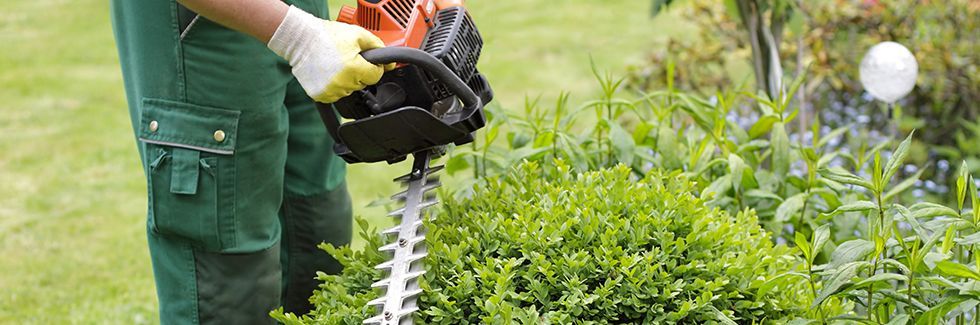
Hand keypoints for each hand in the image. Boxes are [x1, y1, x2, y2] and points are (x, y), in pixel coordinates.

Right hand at [268, 6, 392, 102]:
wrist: (301, 40)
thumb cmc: (328, 36)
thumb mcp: (357, 34)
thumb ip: (377, 46)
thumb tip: (390, 62)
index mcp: (354, 69)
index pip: (375, 76)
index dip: (372, 67)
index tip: (365, 60)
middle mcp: (342, 83)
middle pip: (362, 84)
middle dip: (359, 73)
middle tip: (346, 59)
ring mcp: (330, 91)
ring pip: (349, 91)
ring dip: (347, 81)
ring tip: (336, 65)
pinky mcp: (319, 95)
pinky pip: (335, 95)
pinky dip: (334, 86)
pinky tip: (328, 73)